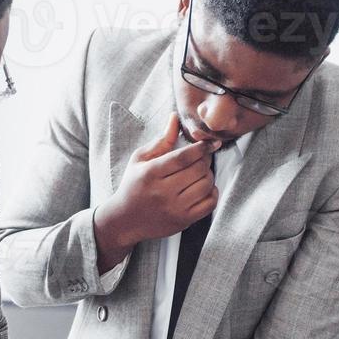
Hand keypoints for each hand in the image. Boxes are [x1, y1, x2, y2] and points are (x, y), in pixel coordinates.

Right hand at [94, 113, 218, 271]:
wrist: (125, 219)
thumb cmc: (133, 184)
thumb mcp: (140, 159)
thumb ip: (161, 140)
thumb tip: (175, 118)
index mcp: (151, 173)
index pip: (184, 157)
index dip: (200, 147)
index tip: (208, 143)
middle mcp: (163, 192)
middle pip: (198, 170)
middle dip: (206, 159)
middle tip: (203, 156)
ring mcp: (175, 209)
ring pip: (206, 186)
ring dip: (209, 175)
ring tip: (201, 172)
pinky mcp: (183, 221)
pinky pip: (209, 204)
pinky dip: (213, 192)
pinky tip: (205, 188)